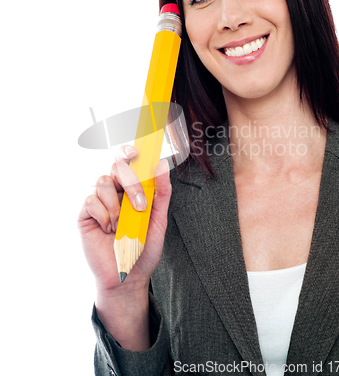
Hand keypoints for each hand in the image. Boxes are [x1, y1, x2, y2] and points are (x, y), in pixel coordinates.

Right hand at [78, 145, 171, 295]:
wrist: (128, 277)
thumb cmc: (144, 249)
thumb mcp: (159, 219)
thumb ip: (162, 192)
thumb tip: (161, 164)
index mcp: (132, 189)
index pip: (128, 161)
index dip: (128, 151)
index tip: (135, 152)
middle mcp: (115, 192)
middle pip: (115, 166)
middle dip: (130, 181)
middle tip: (140, 205)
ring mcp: (99, 202)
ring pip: (103, 182)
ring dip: (117, 204)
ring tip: (123, 225)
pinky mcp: (85, 215)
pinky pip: (91, 201)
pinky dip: (103, 215)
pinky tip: (108, 230)